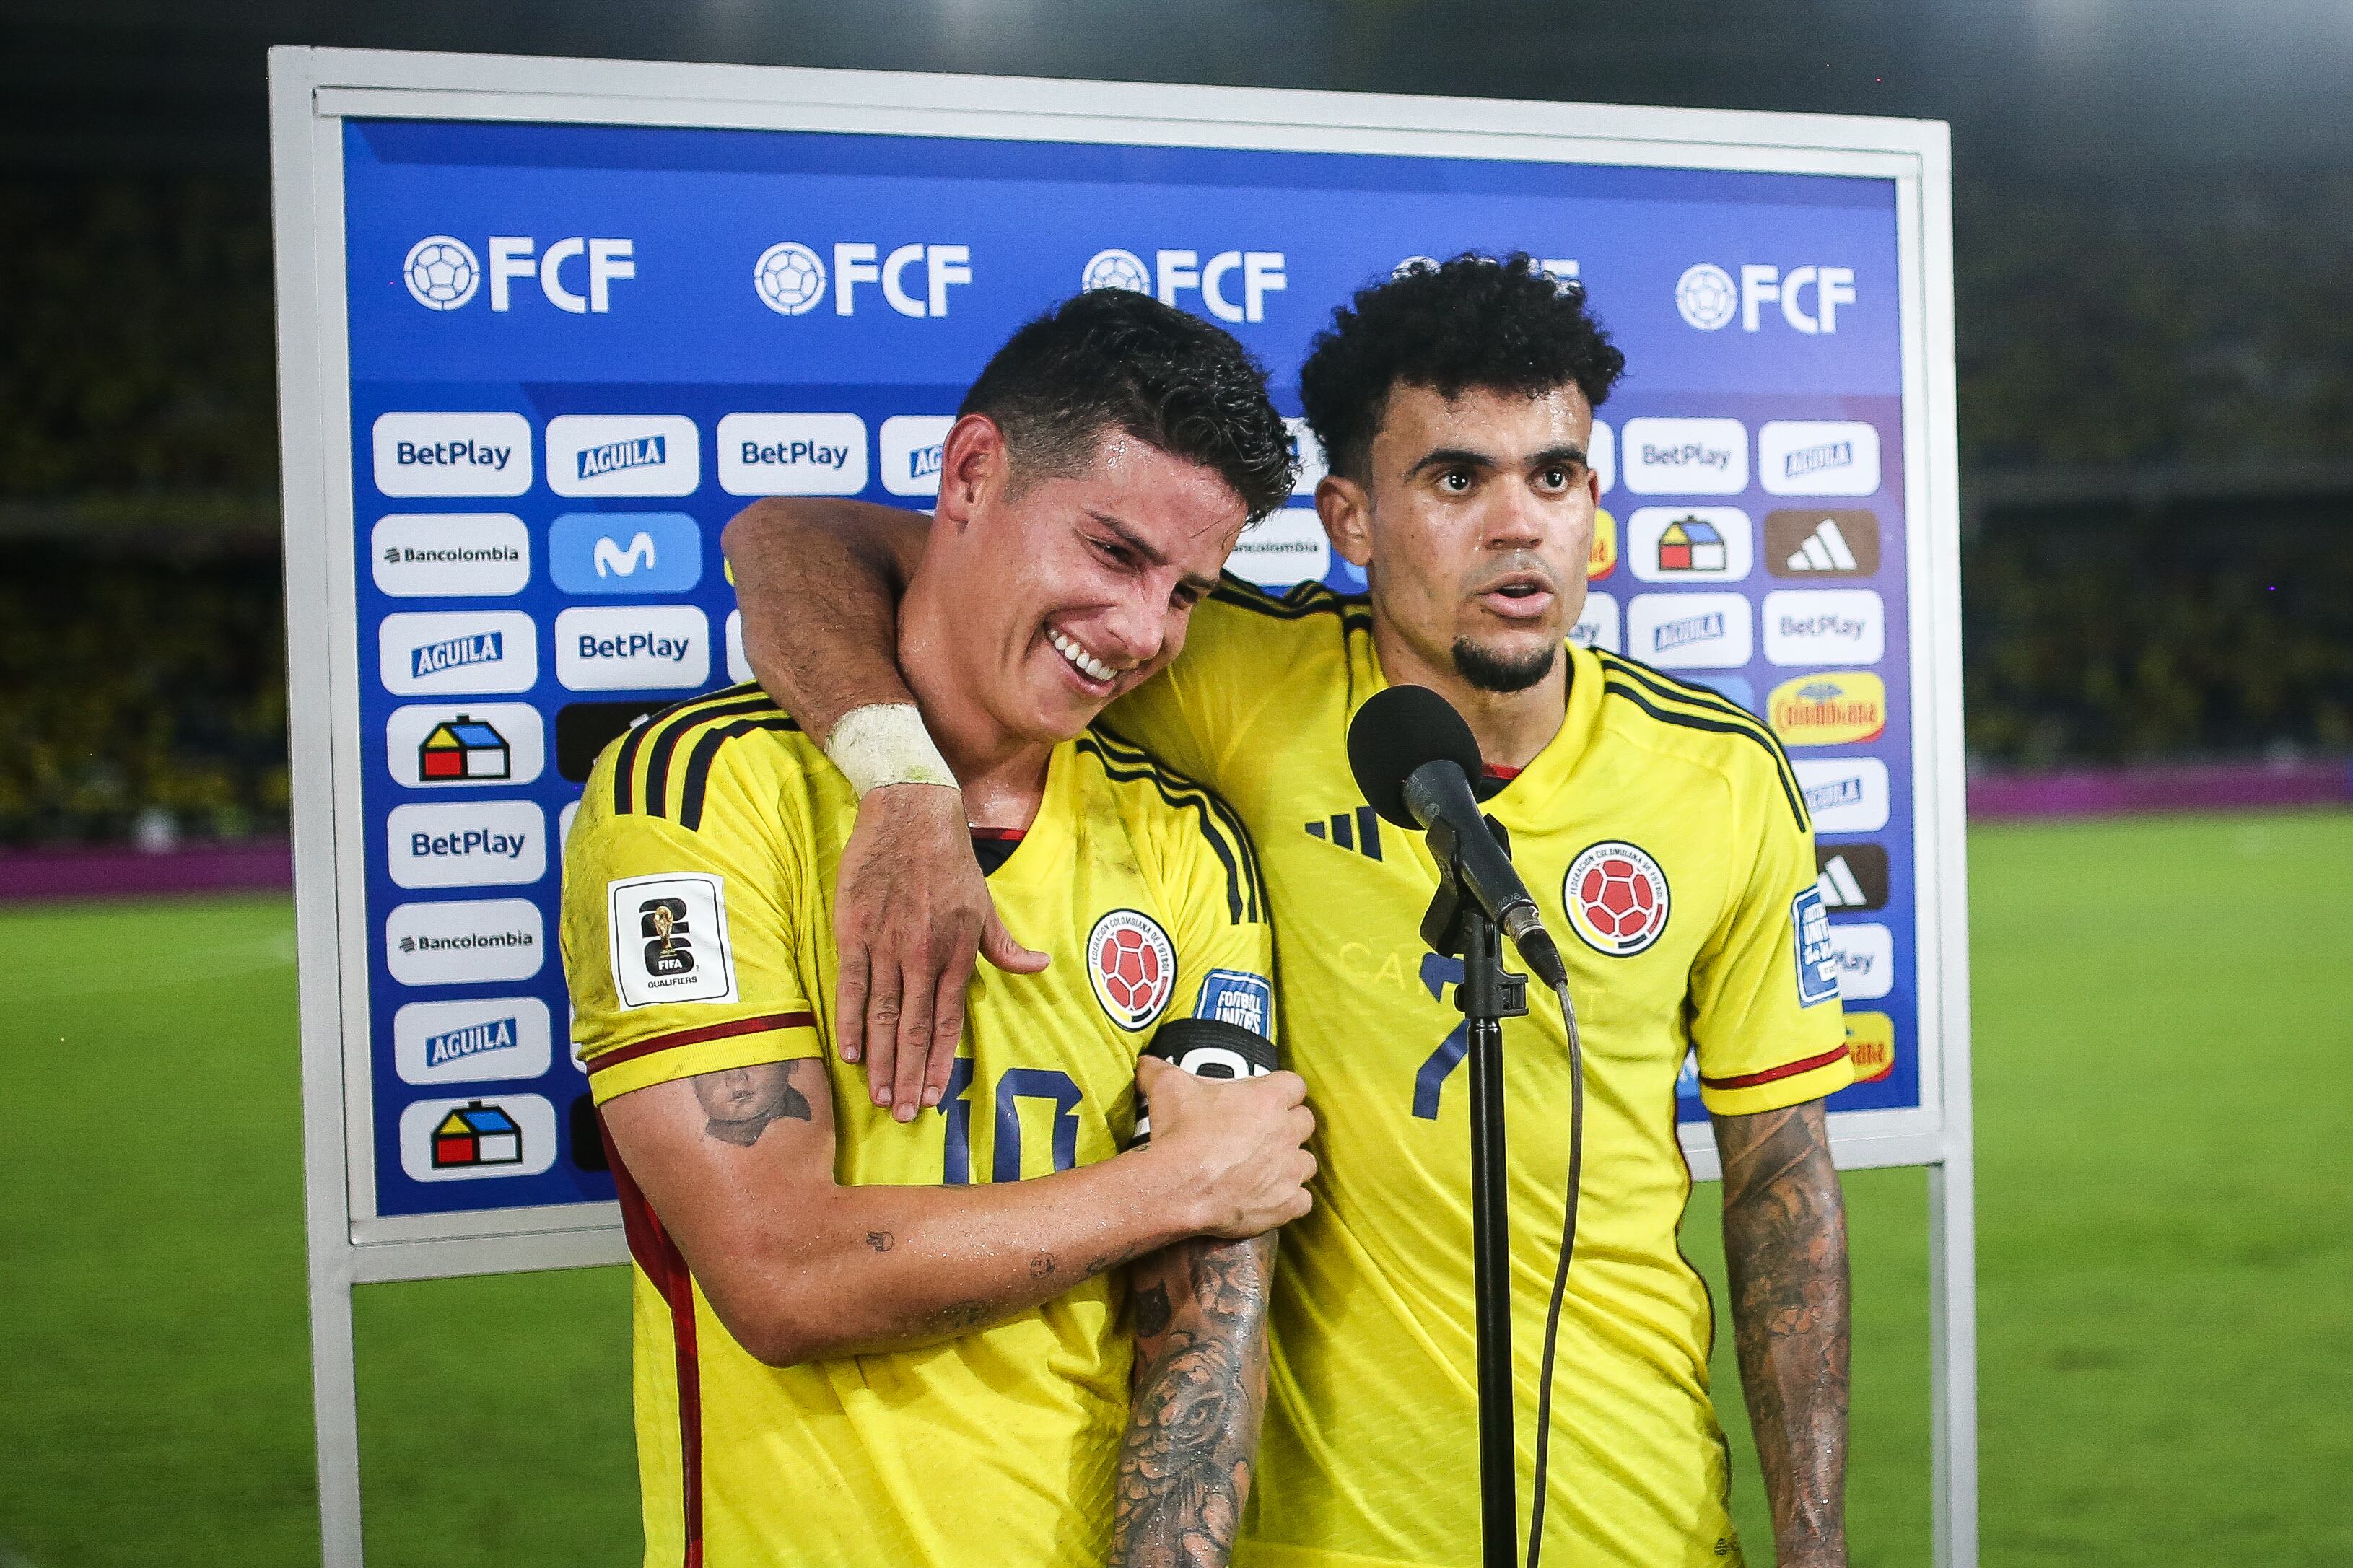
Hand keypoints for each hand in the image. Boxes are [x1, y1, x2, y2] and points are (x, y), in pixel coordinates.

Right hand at [833, 782, 1048, 1121]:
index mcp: (957, 952)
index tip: (932, 1097)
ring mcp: (887, 944)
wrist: (911, 811)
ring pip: (882, 1014)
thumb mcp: (985, 904)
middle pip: (914, 1027)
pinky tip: (849, 1053)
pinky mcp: (855, 930)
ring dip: (881, 1060)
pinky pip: (851, 984)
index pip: (948, 1021)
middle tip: (902, 1114)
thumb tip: (1040, 966)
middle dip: (908, 1075)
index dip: (939, 1063)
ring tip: (879, 1096)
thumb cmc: (950, 859)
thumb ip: (1005, 945)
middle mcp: (923, 955)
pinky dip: (849, 1021)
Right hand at [1137, 1056, 1315, 1238]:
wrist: (1177, 1187)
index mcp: (1268, 1099)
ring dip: (1291, 1163)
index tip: (1264, 1099)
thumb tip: (1146, 1063)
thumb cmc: (1178, 1134)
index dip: (1281, 1091)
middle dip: (1288, 1125)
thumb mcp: (1167, 1087)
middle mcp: (1286, 1133)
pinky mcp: (1286, 1204)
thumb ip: (1160, 1069)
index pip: (1295, 1085)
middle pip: (1304, 1122)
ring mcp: (1289, 1171)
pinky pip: (1303, 1201)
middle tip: (1262, 1134)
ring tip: (1266, 1167)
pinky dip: (1290, 1200)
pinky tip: (1270, 1198)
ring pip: (1307, 1162)